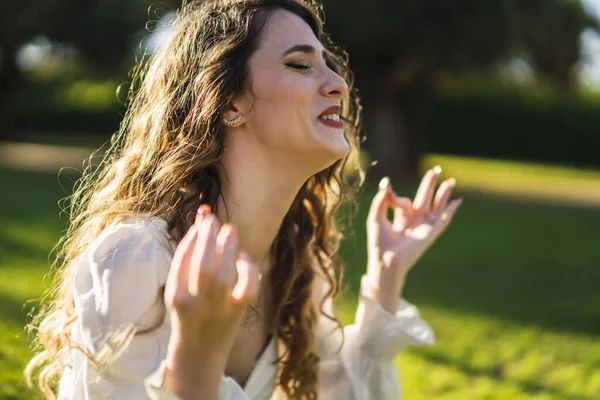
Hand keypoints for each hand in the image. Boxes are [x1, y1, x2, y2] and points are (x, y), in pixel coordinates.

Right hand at [164, 205, 259, 359]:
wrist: (200, 353)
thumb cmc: (192, 310)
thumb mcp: (182, 286)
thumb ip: (190, 255)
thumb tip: (204, 217)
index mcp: (176, 295)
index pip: (183, 259)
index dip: (194, 235)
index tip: (203, 219)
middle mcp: (196, 303)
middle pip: (203, 265)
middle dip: (209, 237)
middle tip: (214, 220)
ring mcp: (218, 310)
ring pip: (224, 275)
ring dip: (228, 247)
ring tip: (229, 231)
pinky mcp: (237, 313)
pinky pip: (247, 288)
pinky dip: (248, 269)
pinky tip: (243, 258)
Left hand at [364, 166, 461, 311]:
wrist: (386, 260)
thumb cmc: (379, 243)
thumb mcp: (376, 217)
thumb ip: (381, 200)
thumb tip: (387, 183)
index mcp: (401, 219)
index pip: (403, 201)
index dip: (394, 196)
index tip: (387, 192)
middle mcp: (414, 222)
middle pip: (424, 199)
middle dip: (430, 184)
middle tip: (436, 169)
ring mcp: (423, 227)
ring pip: (436, 206)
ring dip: (443, 193)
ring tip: (450, 180)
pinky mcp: (431, 232)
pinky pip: (443, 219)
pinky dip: (450, 210)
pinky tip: (458, 201)